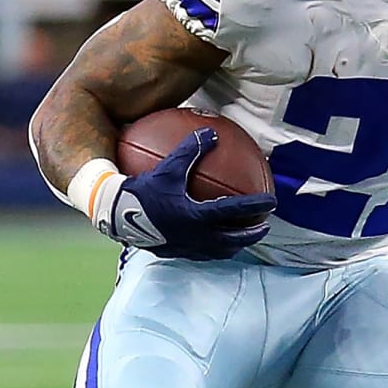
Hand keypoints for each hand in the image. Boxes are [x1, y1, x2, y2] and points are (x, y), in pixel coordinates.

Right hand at [101, 128, 275, 259]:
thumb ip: (191, 150)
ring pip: (218, 251)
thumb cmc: (142, 190)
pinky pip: (202, 254)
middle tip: (265, 225)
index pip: (234, 211)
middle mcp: (195, 236)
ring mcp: (186, 248)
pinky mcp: (175, 253)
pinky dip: (214, 248)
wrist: (115, 216)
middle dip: (252, 234)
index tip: (272, 201)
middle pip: (233, 240)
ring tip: (244, 238)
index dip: (255, 206)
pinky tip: (213, 240)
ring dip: (235, 245)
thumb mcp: (168, 167)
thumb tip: (211, 133)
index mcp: (196, 216)